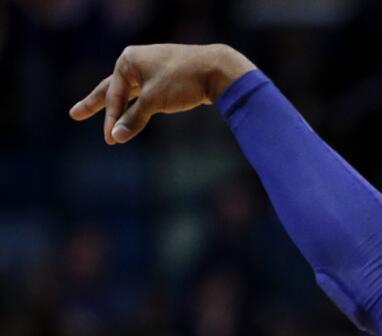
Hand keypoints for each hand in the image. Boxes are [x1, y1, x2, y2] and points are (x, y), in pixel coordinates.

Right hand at [69, 43, 255, 144]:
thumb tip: (117, 137)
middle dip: (96, 104)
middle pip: (113, 89)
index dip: (112, 119)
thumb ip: (134, 118)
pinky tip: (131, 111)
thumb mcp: (155, 101)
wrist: (217, 70)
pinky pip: (146, 95)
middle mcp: (136, 62)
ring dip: (118, 107)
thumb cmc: (183, 80)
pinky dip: (138, 106)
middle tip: (75, 114)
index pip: (114, 95)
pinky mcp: (166, 78)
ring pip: (130, 92)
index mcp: (128, 60)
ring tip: (96, 112)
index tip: (111, 140)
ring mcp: (151, 69)